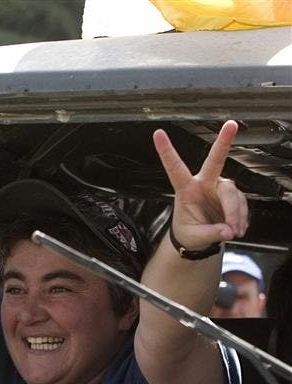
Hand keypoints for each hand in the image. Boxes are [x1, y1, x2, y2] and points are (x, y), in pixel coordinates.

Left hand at [152, 120, 247, 249]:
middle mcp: (204, 184)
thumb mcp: (194, 236)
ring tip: (232, 231)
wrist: (198, 239)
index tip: (158, 134)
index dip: (166, 151)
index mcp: (185, 190)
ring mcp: (220, 188)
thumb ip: (211, 233)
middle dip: (223, 142)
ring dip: (235, 214)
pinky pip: (243, 204)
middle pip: (216, 162)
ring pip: (233, 194)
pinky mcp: (233, 196)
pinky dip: (241, 218)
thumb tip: (227, 231)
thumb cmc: (189, 233)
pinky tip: (237, 229)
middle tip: (231, 125)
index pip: (175, 168)